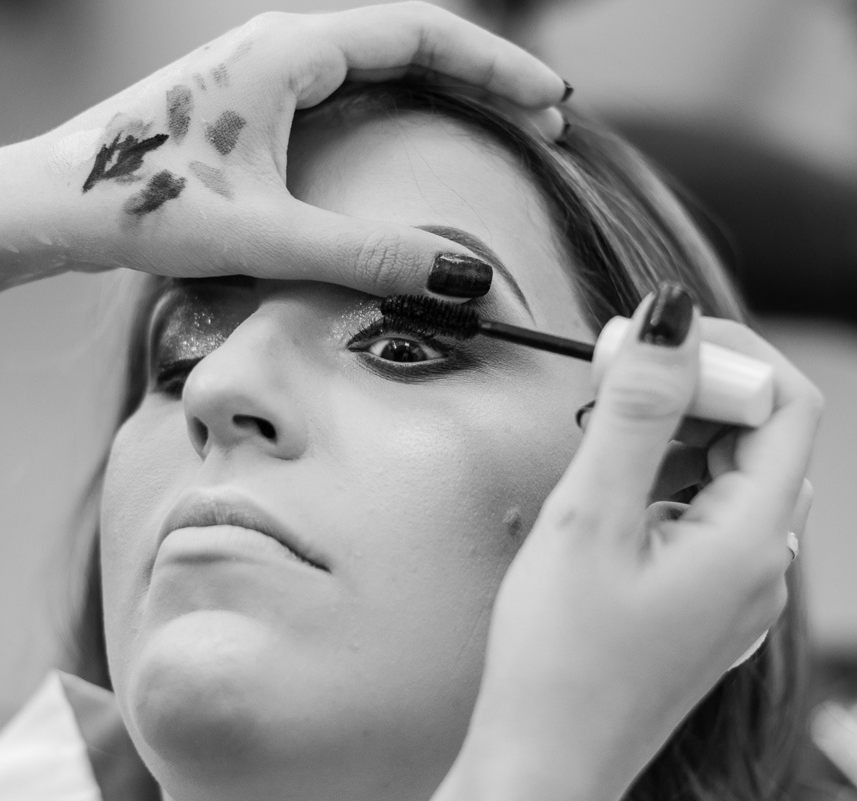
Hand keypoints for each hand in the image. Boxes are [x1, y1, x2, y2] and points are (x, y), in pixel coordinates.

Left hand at [0, 2, 567, 296]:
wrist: (44, 203)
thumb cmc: (139, 205)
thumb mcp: (268, 237)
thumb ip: (369, 255)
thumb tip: (461, 277)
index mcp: (291, 50)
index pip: (423, 33)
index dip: (497, 68)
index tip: (553, 103)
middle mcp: (277, 43)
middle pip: (406, 40)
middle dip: (479, 78)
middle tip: (541, 122)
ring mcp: (256, 68)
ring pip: (371, 62)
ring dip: (435, 90)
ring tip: (493, 126)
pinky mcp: (241, 100)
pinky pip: (337, 86)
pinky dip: (390, 106)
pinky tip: (408, 140)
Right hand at [433, 285, 821, 800]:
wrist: (546, 761)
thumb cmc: (561, 663)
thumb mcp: (589, 520)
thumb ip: (634, 414)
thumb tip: (670, 322)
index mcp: (749, 541)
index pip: (785, 406)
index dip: (726, 356)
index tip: (652, 344)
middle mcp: (760, 563)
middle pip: (759, 435)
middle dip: (691, 390)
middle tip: (609, 380)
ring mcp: (735, 586)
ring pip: (729, 472)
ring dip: (673, 434)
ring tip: (598, 436)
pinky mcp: (703, 600)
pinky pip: (704, 512)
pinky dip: (663, 479)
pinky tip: (610, 492)